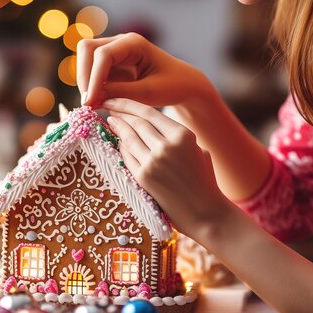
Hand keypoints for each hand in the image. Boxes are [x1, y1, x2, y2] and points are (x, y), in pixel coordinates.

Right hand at [77, 33, 217, 108]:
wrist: (182, 84)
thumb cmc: (171, 86)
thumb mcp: (149, 93)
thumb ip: (120, 93)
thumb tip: (92, 99)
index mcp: (133, 43)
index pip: (103, 55)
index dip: (94, 78)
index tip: (90, 102)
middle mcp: (120, 42)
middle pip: (87, 49)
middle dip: (84, 76)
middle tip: (88, 103)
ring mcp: (113, 52)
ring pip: (86, 60)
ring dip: (86, 82)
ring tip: (93, 105)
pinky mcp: (110, 65)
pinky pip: (92, 72)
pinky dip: (91, 87)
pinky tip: (98, 103)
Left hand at [104, 98, 227, 237]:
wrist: (205, 213)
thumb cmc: (204, 182)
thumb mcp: (198, 150)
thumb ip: (177, 136)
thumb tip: (152, 125)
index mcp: (183, 135)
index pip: (149, 112)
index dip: (128, 104)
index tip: (115, 99)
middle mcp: (167, 145)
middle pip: (136, 122)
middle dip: (119, 112)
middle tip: (107, 106)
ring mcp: (154, 161)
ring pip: (128, 138)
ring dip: (116, 127)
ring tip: (110, 120)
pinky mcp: (144, 177)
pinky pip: (127, 157)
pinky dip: (121, 148)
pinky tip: (117, 142)